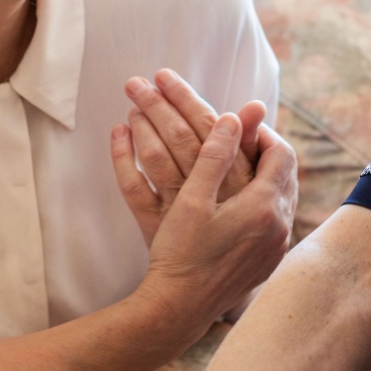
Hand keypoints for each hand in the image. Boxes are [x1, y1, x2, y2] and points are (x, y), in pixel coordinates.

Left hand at [110, 69, 266, 246]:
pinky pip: (133, 187)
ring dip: (145, 123)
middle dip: (166, 101)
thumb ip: (248, 148)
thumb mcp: (250, 192)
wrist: (203, 293)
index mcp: (243, 185)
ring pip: (159, 158)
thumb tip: (253, 104)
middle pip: (186, 138)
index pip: (218, 130)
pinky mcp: (156, 226)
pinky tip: (118, 132)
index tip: (172, 81)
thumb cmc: (233, 236)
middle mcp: (214, 196)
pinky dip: (122, 157)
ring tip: (133, 98)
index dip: (193, 101)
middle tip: (148, 77)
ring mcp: (182, 212)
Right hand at [140, 112, 295, 322]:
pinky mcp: (267, 264)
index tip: (241, 125)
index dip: (263, 133)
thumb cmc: (180, 253)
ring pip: (284, 199)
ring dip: (268, 179)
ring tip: (242, 168)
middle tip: (244, 141)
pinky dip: (265, 204)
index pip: (280, 154)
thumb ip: (214, 155)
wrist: (178, 308)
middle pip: (287, 175)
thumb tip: (233, 118)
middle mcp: (279, 227)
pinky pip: (277, 222)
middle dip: (268, 153)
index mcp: (263, 206)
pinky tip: (242, 204)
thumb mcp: (192, 198)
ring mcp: (276, 248)